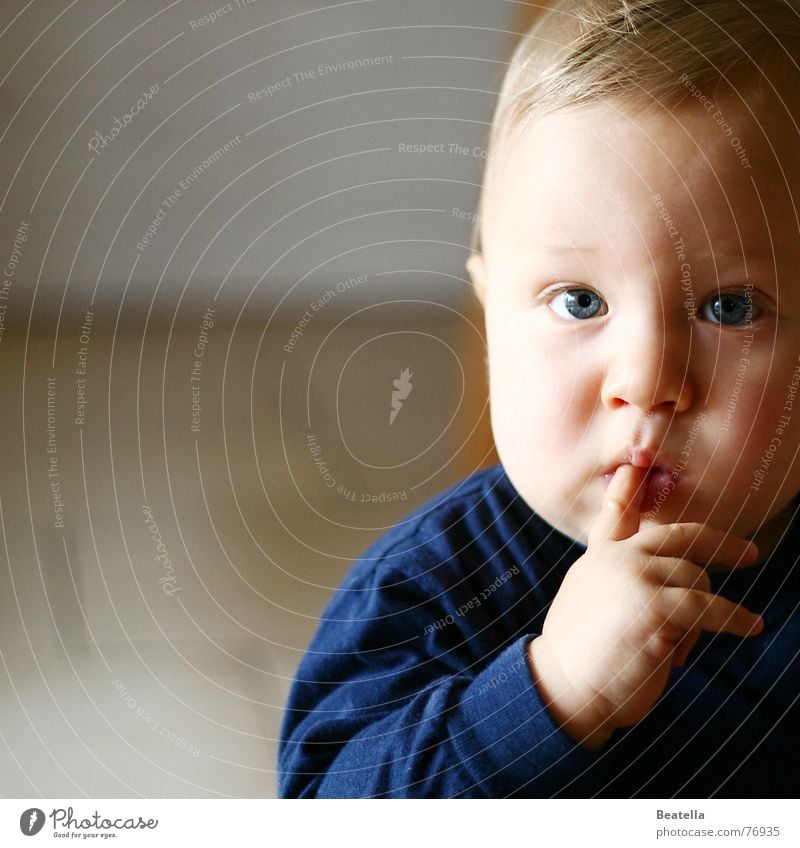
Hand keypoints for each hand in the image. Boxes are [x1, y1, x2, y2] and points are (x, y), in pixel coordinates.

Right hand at [527, 464, 763, 750]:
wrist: (564, 687)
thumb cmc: (582, 656)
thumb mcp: (591, 603)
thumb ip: (618, 580)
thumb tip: (672, 582)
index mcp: (598, 558)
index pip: (617, 513)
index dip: (629, 487)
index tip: (638, 463)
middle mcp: (616, 558)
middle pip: (679, 535)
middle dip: (719, 542)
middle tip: (749, 554)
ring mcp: (634, 576)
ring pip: (697, 578)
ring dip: (702, 616)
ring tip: (680, 649)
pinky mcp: (655, 605)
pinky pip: (710, 607)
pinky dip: (735, 619)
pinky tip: (750, 626)